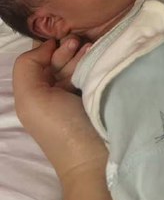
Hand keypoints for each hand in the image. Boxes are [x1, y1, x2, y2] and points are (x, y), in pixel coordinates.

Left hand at [14, 40, 105, 181]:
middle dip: (68, 48)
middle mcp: (56, 90)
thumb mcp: (30, 99)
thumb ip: (27, 66)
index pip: (42, 58)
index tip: (65, 43)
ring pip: (79, 61)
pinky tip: (100, 55)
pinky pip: (95, 68)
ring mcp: (79, 92)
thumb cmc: (60, 128)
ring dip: (84, 51)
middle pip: (61, 57)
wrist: (95, 156)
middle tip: (80, 44)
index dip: (51, 46)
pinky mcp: (99, 92)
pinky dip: (97, 59)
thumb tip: (50, 44)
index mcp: (36, 91)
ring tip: (93, 49)